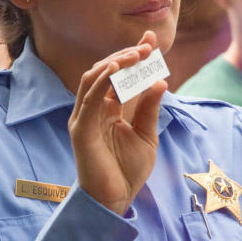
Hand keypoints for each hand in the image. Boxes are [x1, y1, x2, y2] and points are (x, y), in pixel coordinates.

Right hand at [69, 31, 166, 215]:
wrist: (116, 200)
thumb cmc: (128, 171)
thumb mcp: (146, 135)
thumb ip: (149, 109)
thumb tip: (160, 81)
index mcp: (107, 110)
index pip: (118, 76)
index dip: (131, 56)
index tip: (150, 40)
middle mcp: (92, 110)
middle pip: (104, 72)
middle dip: (125, 56)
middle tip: (147, 47)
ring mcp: (84, 118)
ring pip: (92, 79)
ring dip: (114, 63)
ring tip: (135, 55)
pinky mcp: (80, 129)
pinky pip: (89, 99)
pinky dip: (101, 81)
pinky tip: (116, 70)